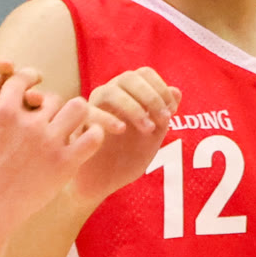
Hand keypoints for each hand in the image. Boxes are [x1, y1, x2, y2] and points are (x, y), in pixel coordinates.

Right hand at [0, 65, 103, 222]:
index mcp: (4, 110)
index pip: (25, 78)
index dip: (29, 80)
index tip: (32, 90)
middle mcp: (29, 123)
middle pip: (52, 96)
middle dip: (48, 106)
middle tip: (46, 119)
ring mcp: (49, 143)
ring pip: (78, 108)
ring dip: (73, 113)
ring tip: (67, 124)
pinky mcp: (65, 164)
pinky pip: (93, 136)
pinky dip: (93, 132)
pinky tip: (85, 138)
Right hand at [71, 67, 180, 206]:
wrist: (101, 183)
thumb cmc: (125, 158)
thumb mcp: (152, 139)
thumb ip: (163, 116)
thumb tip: (176, 91)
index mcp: (128, 94)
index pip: (144, 74)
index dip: (161, 88)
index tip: (171, 111)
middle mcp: (109, 94)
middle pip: (129, 77)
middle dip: (150, 96)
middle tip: (163, 119)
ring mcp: (92, 107)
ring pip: (110, 91)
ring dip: (133, 107)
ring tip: (147, 128)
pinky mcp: (79, 124)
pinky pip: (90, 112)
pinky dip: (107, 118)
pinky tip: (121, 130)